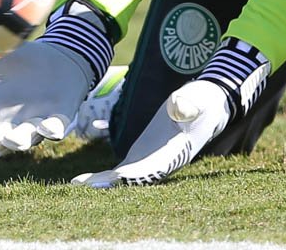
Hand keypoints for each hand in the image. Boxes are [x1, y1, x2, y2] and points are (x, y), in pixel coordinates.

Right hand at [0, 38, 93, 157]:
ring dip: (18, 141)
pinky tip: (48, 128)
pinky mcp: (60, 117)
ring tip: (12, 139)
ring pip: (24, 140)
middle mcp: (12, 124)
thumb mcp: (1, 59)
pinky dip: (51, 130)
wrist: (62, 60)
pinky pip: (56, 129)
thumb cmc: (26, 63)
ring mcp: (36, 123)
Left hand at [72, 79, 230, 186]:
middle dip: (112, 181)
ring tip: (80, 185)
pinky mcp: (145, 152)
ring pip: (128, 176)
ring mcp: (153, 158)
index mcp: (175, 151)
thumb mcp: (196, 99)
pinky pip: (125, 168)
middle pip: (136, 176)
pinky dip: (108, 176)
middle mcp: (163, 161)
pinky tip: (88, 180)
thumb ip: (187, 105)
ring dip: (106, 182)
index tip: (117, 176)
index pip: (154, 165)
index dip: (136, 172)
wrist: (205, 103)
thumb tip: (178, 107)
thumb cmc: (202, 100)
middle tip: (87, 185)